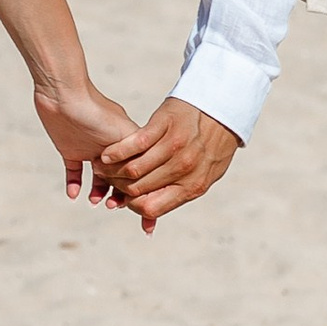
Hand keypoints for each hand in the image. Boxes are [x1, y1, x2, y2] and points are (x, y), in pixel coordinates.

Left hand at [33, 82, 141, 216]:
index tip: (138, 201)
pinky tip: (74, 195)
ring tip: (95, 201)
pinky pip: (73, 173)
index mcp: (126, 143)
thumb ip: (138, 154)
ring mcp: (90, 149)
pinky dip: (74, 184)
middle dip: (119, 194)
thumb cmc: (97, 111)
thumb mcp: (124, 135)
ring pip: (98, 178)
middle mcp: (110, 148)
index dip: (139, 187)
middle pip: (119, 177)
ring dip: (98, 192)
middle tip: (115, 206)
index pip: (137, 170)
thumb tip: (152, 180)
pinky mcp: (70, 150)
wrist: (64, 95)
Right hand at [96, 96, 242, 222]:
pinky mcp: (165, 125)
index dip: (132, 205)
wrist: (224, 105)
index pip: (151, 207)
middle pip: (138, 188)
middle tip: (107, 180)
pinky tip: (107, 154)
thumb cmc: (212, 144)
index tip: (123, 196)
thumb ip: (180, 194)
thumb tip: (153, 220)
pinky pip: (134, 144)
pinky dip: (116, 151)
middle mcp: (184, 169)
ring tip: (102, 167)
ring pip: (134, 169)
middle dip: (118, 187)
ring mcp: (174, 146)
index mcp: (193, 186)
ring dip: (112, 170)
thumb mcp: (206, 174)